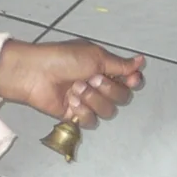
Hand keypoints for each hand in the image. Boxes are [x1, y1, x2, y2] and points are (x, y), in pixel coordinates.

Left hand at [0, 39, 145, 127]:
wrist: (35, 73)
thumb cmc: (62, 58)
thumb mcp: (95, 56)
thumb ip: (120, 64)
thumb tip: (141, 61)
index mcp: (105, 68)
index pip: (129, 80)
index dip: (132, 82)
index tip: (131, 80)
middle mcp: (99, 86)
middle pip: (122, 98)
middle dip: (108, 89)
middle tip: (92, 78)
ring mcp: (87, 101)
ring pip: (108, 111)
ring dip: (93, 99)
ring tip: (76, 88)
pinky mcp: (75, 115)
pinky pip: (91, 121)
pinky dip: (82, 111)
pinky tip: (71, 101)